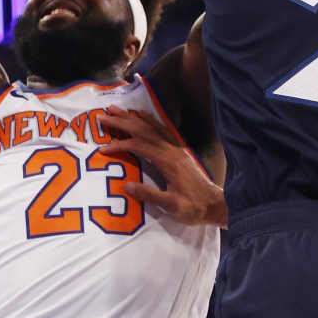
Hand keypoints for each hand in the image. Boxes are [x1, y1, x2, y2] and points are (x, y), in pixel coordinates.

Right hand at [99, 106, 226, 226]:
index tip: (102, 149)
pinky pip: (162, 130)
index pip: (139, 146)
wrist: (214, 204)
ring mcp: (175, 149)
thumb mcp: (172, 206)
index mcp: (167, 162)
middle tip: (103, 115)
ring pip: (151, 127)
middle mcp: (171, 150)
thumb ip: (150, 195)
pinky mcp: (178, 151)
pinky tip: (142, 115)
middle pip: (143, 131)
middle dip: (122, 122)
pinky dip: (149, 120)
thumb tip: (126, 185)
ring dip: (133, 118)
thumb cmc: (193, 207)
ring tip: (117, 109)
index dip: (120, 145)